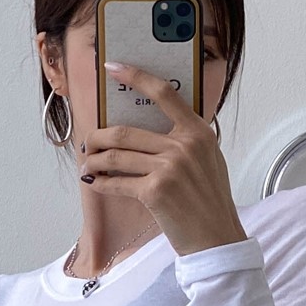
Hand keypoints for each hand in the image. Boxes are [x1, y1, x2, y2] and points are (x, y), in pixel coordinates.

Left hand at [79, 61, 246, 256]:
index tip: (112, 67)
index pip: (164, 93)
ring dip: (94, 161)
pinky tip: (95, 183)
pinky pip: (117, 183)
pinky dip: (101, 183)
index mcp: (198, 132)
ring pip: (115, 156)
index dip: (135, 76)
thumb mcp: (208, 160)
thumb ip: (185, 140)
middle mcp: (184, 146)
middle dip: (98, 137)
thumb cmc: (210, 202)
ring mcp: (169, 168)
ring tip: (88, 165)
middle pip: (125, 131)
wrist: (217, 238)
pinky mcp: (155, 192)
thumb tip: (148, 127)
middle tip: (89, 143)